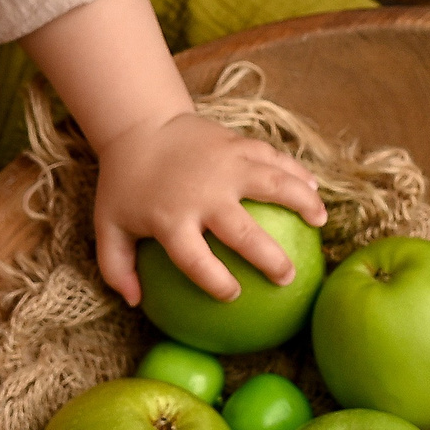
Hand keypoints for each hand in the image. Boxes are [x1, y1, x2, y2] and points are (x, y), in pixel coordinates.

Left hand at [90, 112, 326, 307]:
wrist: (139, 126)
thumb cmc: (125, 184)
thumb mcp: (108, 226)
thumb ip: (115, 267)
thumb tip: (134, 303)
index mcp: (170, 218)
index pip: (195, 260)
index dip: (216, 281)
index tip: (233, 295)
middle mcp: (203, 193)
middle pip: (243, 231)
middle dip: (269, 258)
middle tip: (287, 277)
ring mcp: (224, 164)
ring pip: (272, 185)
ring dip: (301, 202)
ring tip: (320, 222)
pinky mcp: (237, 143)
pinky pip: (274, 158)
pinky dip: (296, 171)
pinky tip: (314, 187)